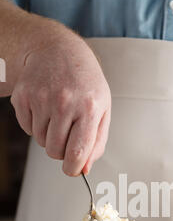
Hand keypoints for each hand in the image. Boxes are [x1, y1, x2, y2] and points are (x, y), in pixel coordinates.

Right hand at [11, 34, 110, 175]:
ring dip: (49, 136)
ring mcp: (41, 98)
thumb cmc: (85, 84)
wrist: (58, 51)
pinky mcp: (23, 96)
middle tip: (67, 135)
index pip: (77, 153)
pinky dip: (35, 125)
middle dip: (61, 151)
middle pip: (55, 151)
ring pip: (40, 141)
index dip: (73, 168)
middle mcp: (65, 102)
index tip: (72, 169)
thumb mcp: (102, 111)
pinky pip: (27, 128)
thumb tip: (84, 169)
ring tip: (58, 116)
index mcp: (89, 108)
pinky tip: (45, 109)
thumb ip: (97, 143)